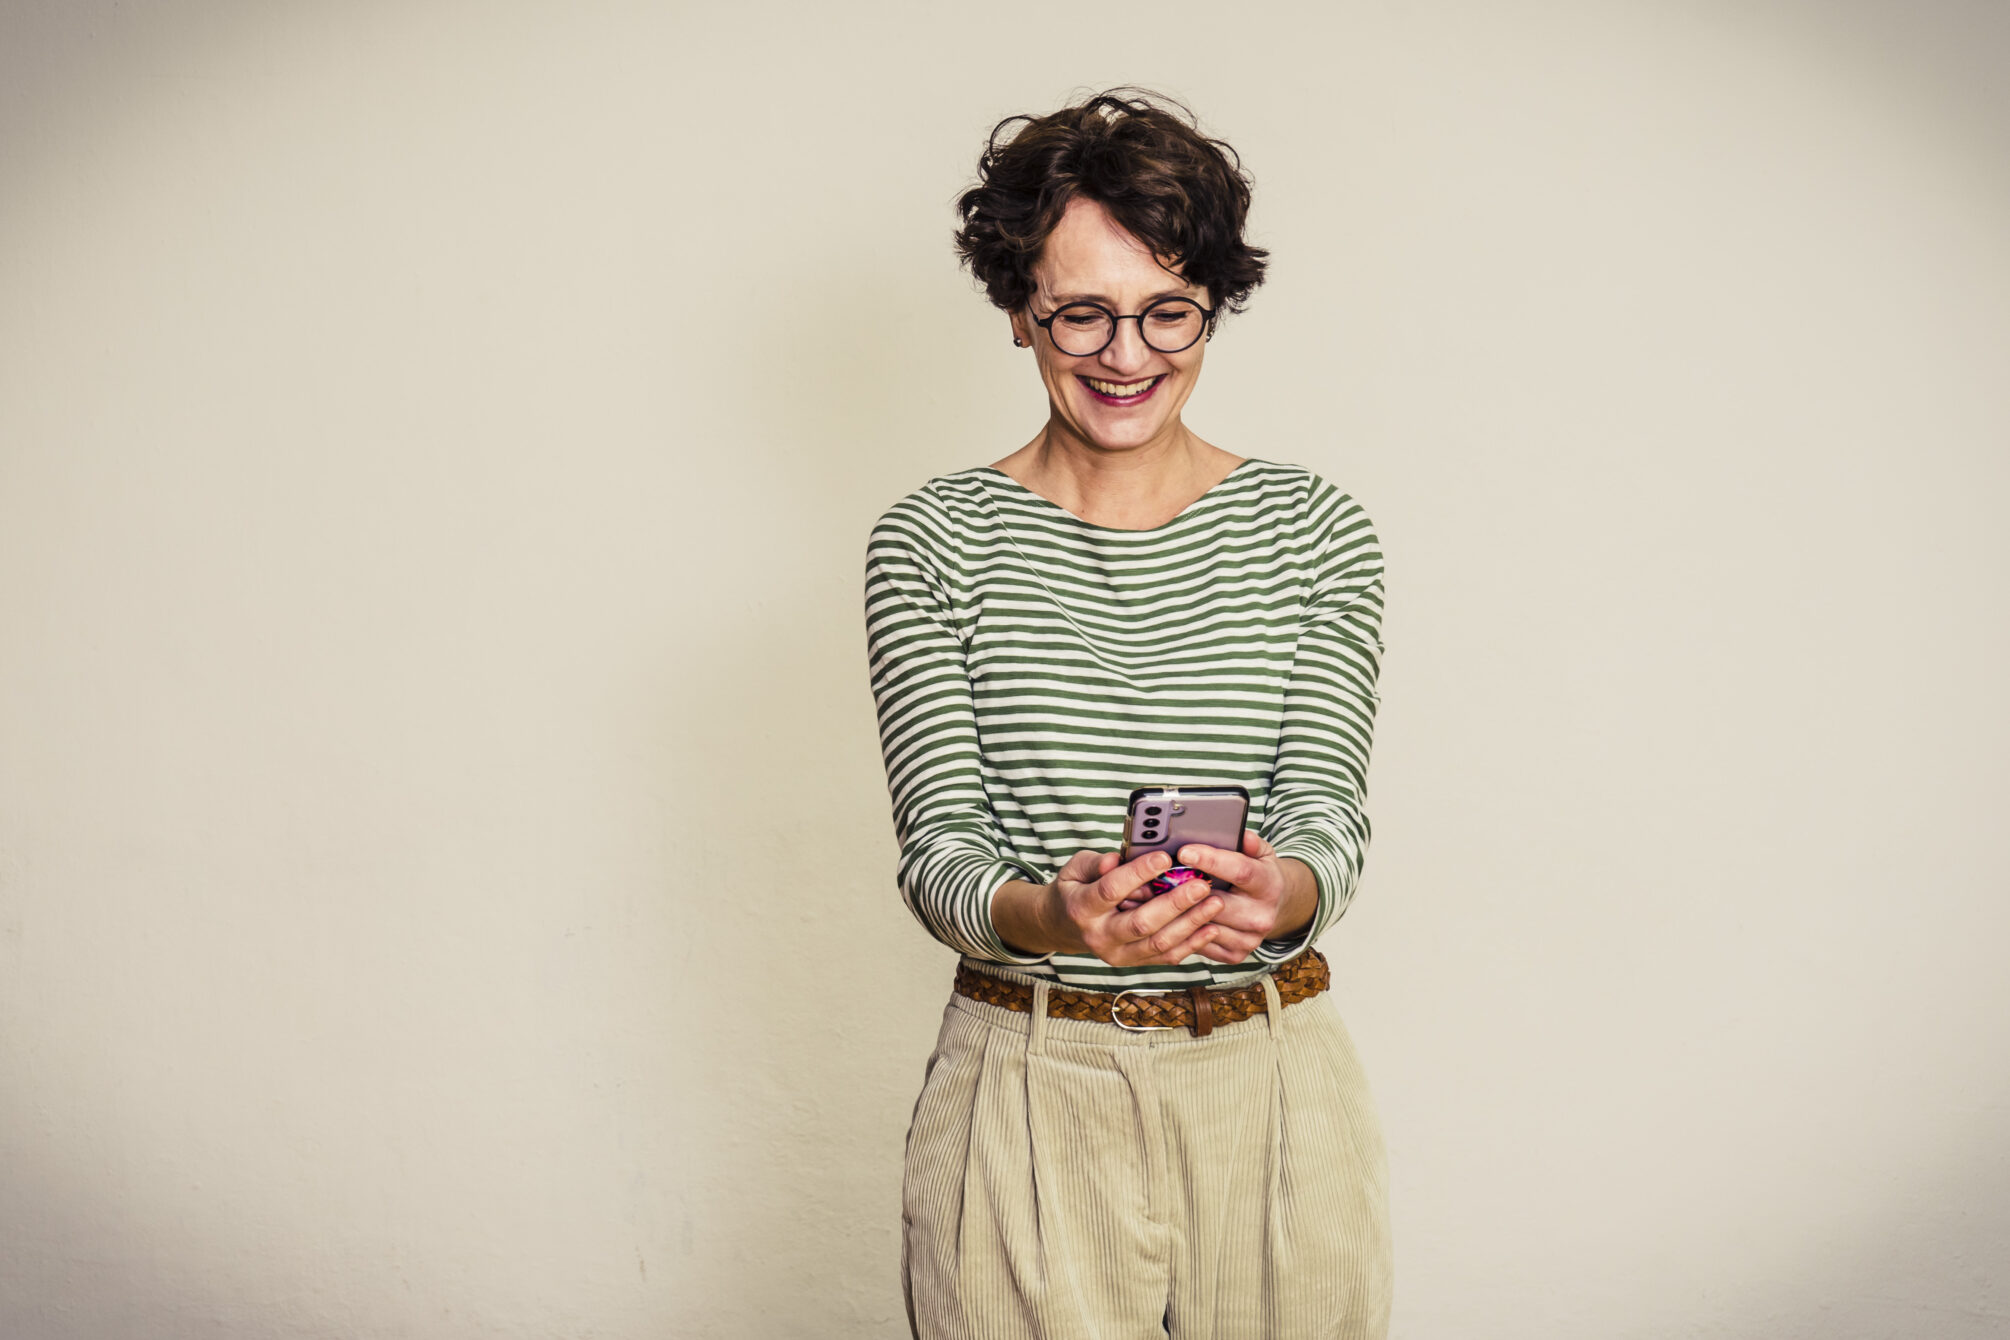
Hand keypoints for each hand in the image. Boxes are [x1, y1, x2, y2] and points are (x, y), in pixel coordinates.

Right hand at [996, 848, 1228, 966]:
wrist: (1063, 926)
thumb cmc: (1075, 889)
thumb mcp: (1075, 869)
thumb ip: (1096, 863)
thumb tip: (1115, 859)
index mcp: (1082, 908)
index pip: (1112, 890)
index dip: (1139, 873)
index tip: (1164, 857)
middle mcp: (1099, 936)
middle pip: (1141, 923)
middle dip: (1175, 903)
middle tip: (1201, 884)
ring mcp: (1117, 954)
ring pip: (1159, 943)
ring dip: (1190, 924)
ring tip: (1215, 903)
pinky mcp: (1133, 962)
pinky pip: (1166, 957)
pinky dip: (1192, 944)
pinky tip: (1211, 928)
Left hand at [1167, 831, 1316, 964]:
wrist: (1276, 907)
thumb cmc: (1259, 874)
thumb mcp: (1261, 853)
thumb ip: (1249, 842)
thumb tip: (1238, 832)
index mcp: (1269, 885)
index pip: (1240, 871)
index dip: (1211, 861)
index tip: (1184, 851)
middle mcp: (1262, 915)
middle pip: (1217, 903)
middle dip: (1186, 889)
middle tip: (1157, 876)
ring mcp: (1249, 939)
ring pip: (1204, 925)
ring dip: (1178, 912)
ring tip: (1154, 895)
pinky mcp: (1235, 954)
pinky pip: (1201, 944)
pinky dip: (1182, 931)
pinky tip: (1167, 916)